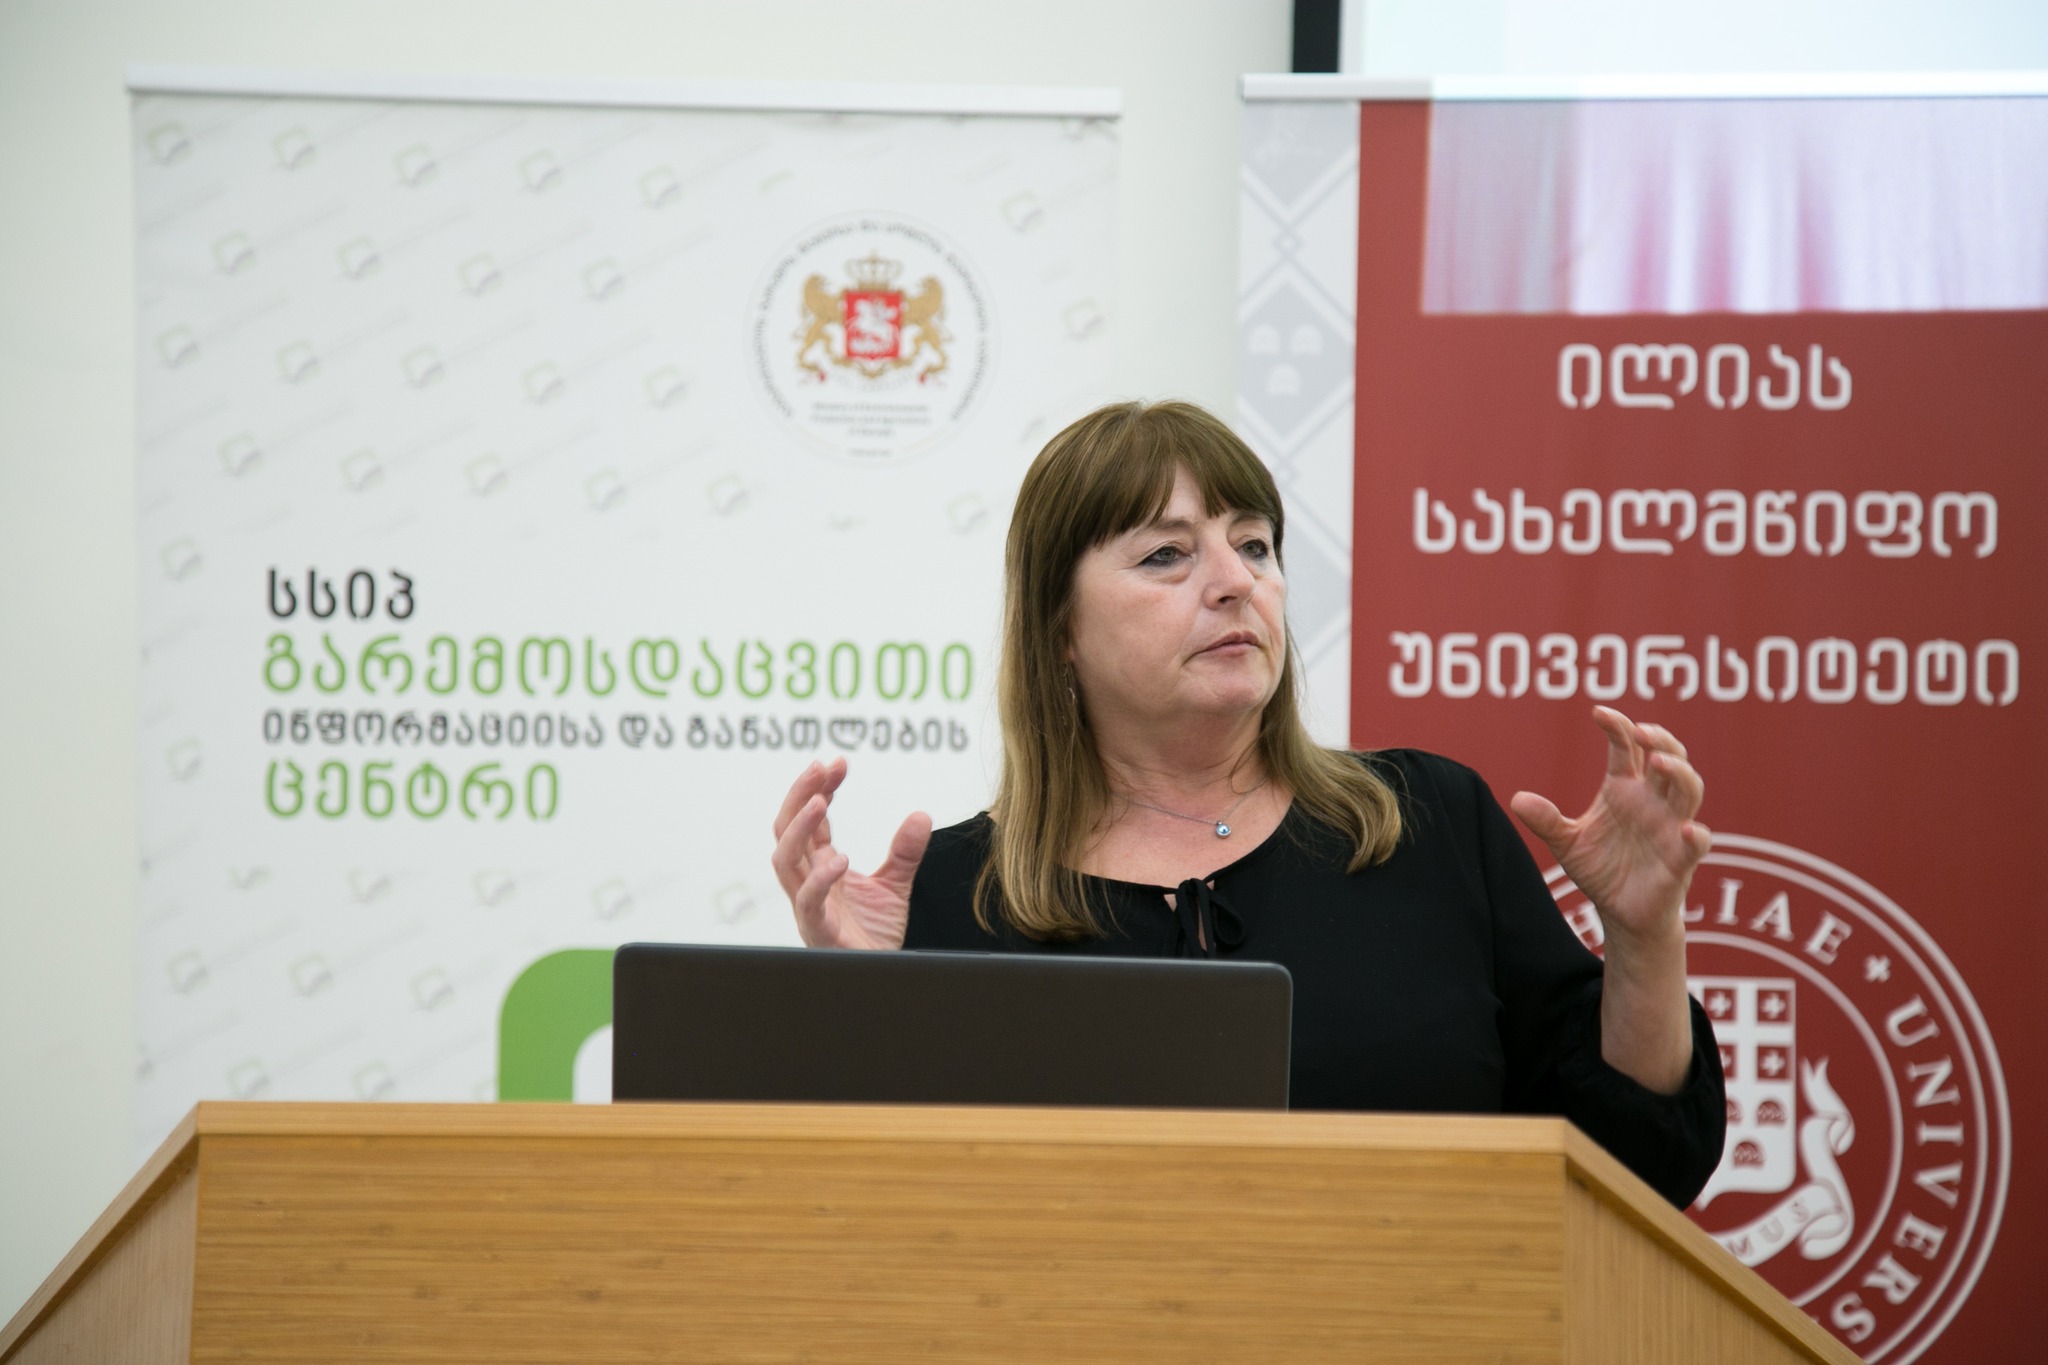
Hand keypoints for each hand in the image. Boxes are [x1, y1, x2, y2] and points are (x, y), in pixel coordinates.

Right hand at [770, 757, 930, 950]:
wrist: (880, 978)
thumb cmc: (874, 937)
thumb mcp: (895, 886)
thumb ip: (905, 852)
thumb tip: (921, 814)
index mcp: (820, 868)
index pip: (811, 821)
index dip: (819, 788)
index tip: (836, 762)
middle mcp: (807, 883)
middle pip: (787, 832)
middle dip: (799, 795)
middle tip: (819, 766)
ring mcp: (808, 907)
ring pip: (784, 861)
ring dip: (799, 828)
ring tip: (821, 801)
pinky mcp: (818, 931)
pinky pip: (807, 902)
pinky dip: (818, 879)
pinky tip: (838, 858)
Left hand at [1508, 706, 1709, 945]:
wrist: (1620, 914)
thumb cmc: (1600, 870)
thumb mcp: (1566, 843)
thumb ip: (1547, 821)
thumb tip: (1517, 799)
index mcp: (1624, 790)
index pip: (1626, 748)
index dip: (1617, 727)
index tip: (1598, 712)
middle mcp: (1652, 802)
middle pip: (1669, 757)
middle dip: (1660, 740)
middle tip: (1640, 731)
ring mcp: (1671, 827)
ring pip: (1689, 789)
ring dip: (1679, 772)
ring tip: (1658, 761)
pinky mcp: (1681, 859)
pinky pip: (1697, 842)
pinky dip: (1696, 835)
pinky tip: (1686, 829)